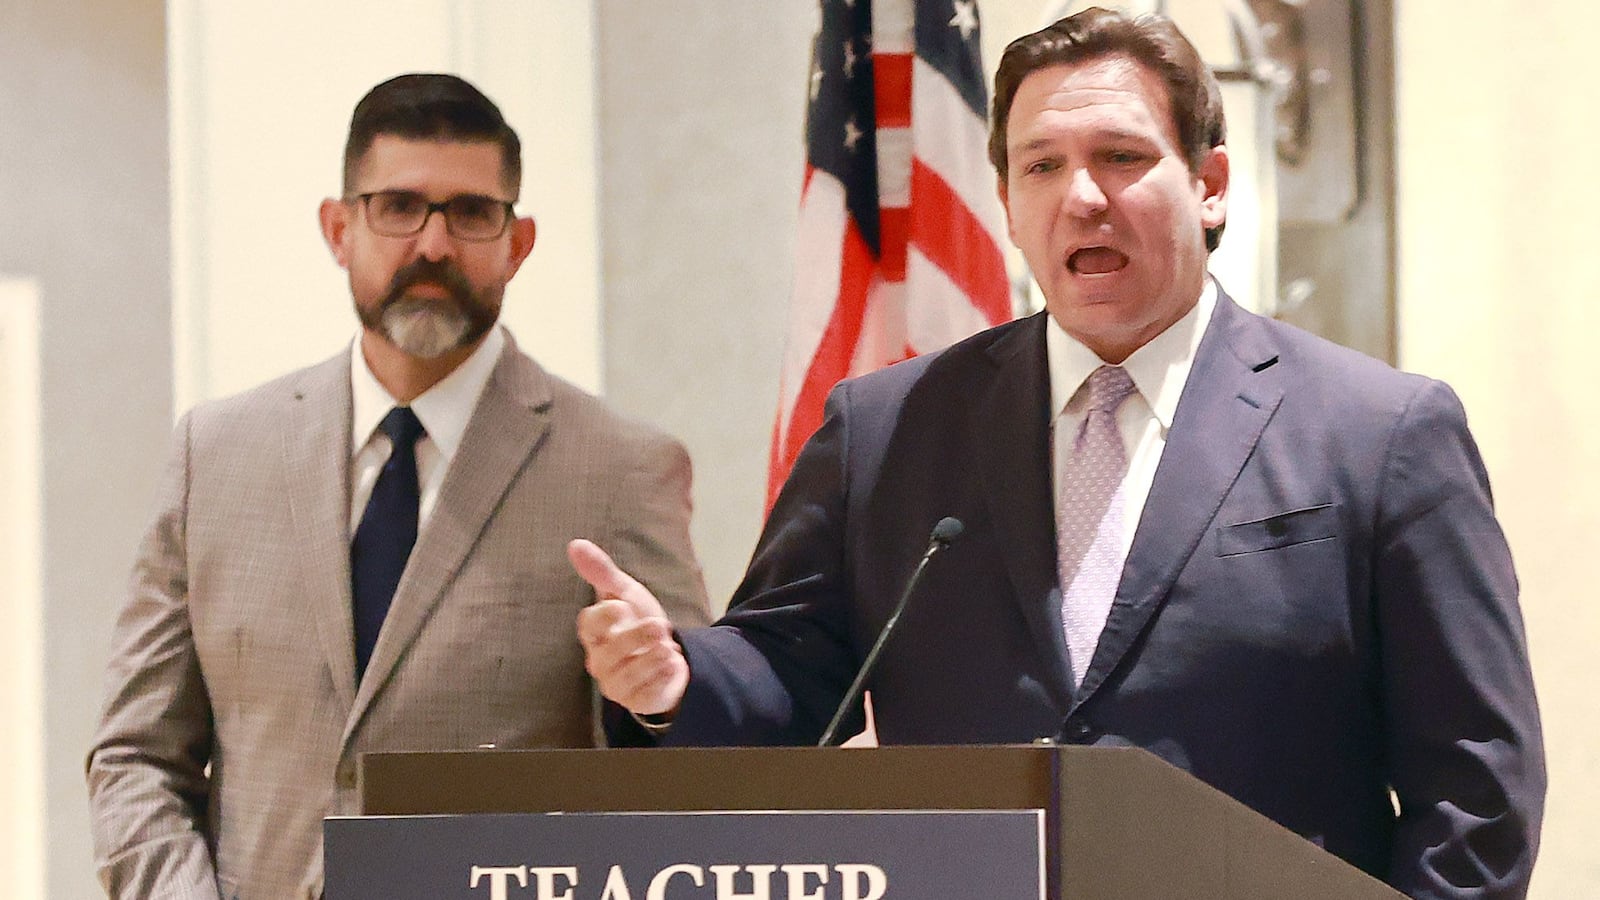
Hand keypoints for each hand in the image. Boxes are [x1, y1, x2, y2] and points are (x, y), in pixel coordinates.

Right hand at [568, 539, 689, 716]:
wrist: (668, 653)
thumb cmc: (639, 620)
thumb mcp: (626, 592)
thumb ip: (602, 571)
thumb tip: (575, 544)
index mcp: (594, 632)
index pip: (589, 625)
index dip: (604, 615)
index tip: (623, 605)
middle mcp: (599, 660)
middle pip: (609, 653)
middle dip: (636, 638)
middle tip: (660, 625)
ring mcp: (615, 684)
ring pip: (626, 676)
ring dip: (651, 659)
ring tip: (668, 647)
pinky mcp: (635, 701)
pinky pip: (644, 694)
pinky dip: (661, 677)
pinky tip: (673, 665)